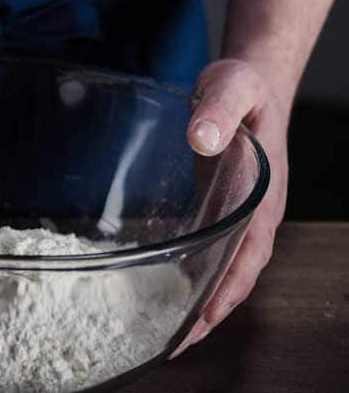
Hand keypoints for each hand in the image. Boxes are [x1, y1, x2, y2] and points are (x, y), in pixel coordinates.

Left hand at [171, 59, 288, 356]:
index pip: (249, 257)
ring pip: (222, 269)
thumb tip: (201, 138)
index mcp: (263, 195)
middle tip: (171, 345)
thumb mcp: (230, 87)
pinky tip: (164, 292)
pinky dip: (192, 277)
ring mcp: (238, 215)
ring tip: (164, 333)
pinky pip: (209, 251)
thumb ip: (216, 110)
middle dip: (207, 313)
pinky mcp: (219, 209)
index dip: (226, 293)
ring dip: (198, 302)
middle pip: (235, 276)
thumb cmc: (242, 87)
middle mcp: (254, 214)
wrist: (247, 81)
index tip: (201, 323)